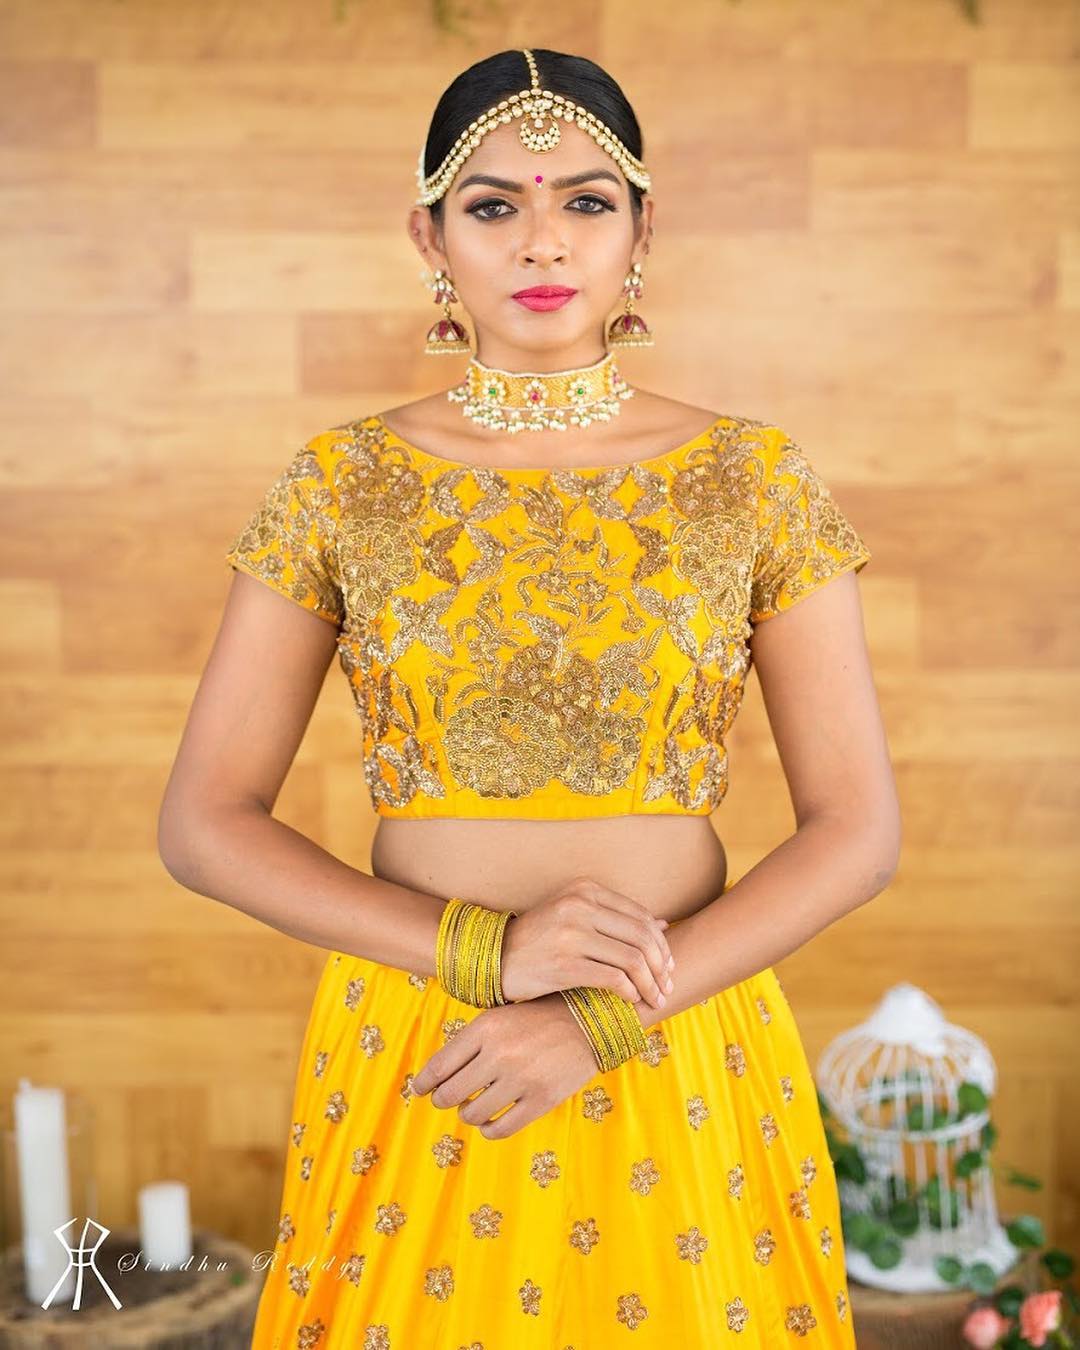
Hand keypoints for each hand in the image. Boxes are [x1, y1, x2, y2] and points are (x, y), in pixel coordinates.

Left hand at [411, 992, 600, 1139]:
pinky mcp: (541, 1100)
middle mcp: (500, 1054)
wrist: (585, 1021)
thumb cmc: (534, 1019)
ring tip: (473, 1106)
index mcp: (485, 1028)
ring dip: (467, 1113)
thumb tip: (433, 1079)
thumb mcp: (498, 1018)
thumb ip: (467, 1044)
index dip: (422, 1084)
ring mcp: (521, 1079)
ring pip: (472, 1114)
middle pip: (449, 1094)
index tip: (418, 1090)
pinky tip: (489, 1120)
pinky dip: (488, 1129)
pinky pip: (500, 1129)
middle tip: (446, 1098)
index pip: (438, 1067)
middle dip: (442, 1099)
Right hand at [498, 875, 675, 1011]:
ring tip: (656, 999)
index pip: (640, 916)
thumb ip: (616, 917)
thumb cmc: (539, 940)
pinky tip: (633, 1001)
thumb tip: (663, 924)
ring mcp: (571, 934)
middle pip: (642, 937)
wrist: (494, 959)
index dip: (661, 944)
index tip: (668, 966)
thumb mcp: (575, 916)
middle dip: (662, 966)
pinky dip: (631, 992)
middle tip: (667, 987)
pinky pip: (614, 979)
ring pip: (633, 960)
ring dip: (651, 984)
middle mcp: (579, 906)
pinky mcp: (564, 964)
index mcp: (585, 890)